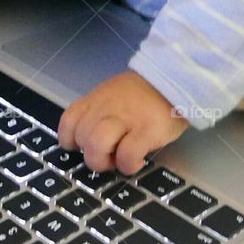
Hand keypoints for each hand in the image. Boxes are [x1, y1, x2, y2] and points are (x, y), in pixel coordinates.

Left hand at [57, 70, 190, 174]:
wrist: (175, 78)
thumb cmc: (143, 93)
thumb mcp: (112, 95)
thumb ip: (98, 112)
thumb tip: (88, 140)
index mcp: (95, 99)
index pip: (68, 122)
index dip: (71, 140)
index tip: (84, 147)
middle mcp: (105, 107)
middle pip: (81, 138)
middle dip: (92, 154)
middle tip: (109, 154)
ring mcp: (125, 118)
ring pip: (96, 145)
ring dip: (105, 161)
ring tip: (119, 159)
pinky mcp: (146, 130)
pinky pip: (127, 156)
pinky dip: (129, 165)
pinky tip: (138, 159)